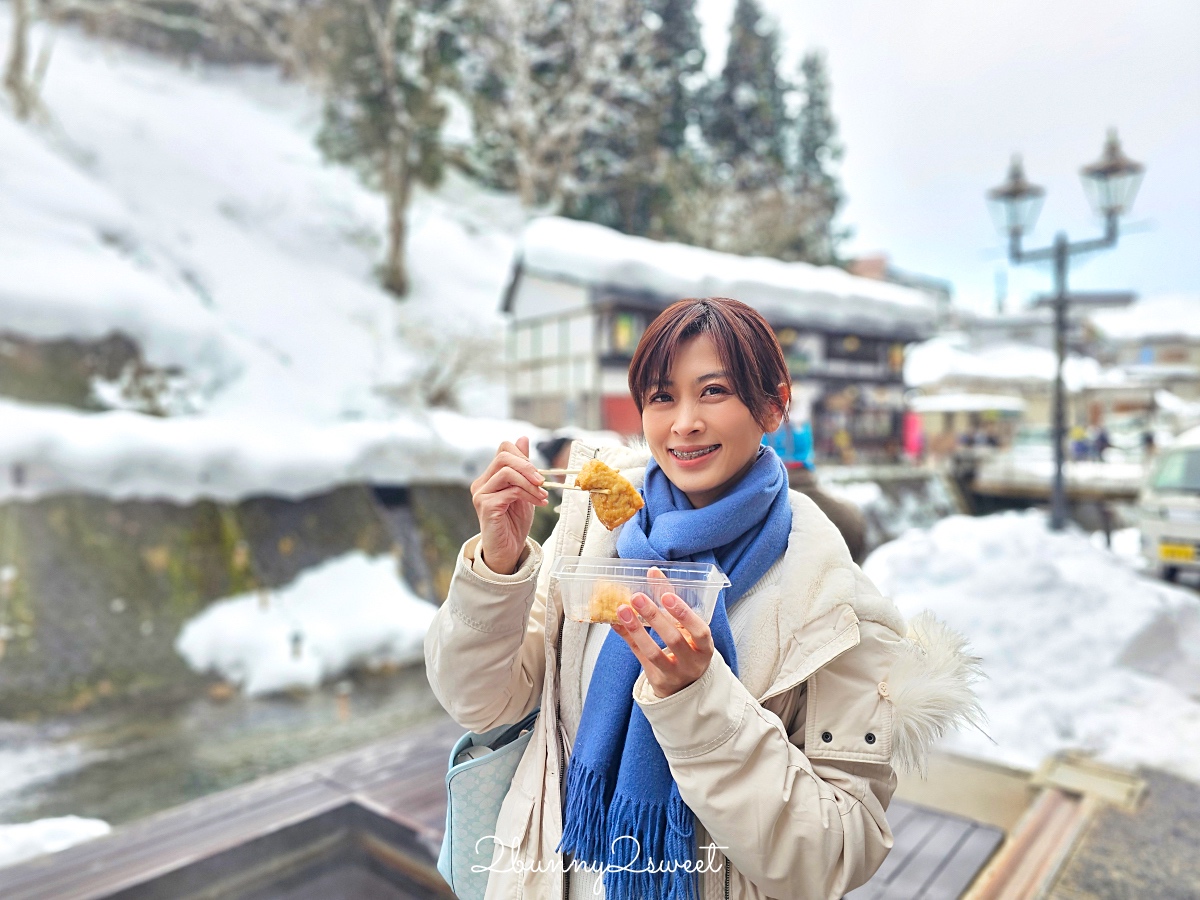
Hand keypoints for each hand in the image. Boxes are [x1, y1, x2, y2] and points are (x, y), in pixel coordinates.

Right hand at [470, 437, 548, 574]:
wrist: (508, 550)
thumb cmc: (515, 522)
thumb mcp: (524, 490)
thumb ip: (523, 467)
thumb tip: (523, 438)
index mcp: (489, 477)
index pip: (504, 449)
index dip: (524, 456)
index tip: (538, 474)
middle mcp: (481, 483)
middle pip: (504, 456)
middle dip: (528, 467)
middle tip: (542, 482)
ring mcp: (480, 493)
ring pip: (508, 472)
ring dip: (530, 483)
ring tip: (542, 495)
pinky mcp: (485, 505)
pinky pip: (511, 490)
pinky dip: (529, 495)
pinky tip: (538, 503)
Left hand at [611, 570, 713, 697]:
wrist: (686, 686)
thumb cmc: (688, 648)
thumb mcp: (689, 629)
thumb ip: (673, 602)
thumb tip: (653, 573)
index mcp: (704, 648)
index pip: (700, 631)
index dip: (684, 614)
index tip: (667, 596)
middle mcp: (691, 662)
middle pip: (674, 640)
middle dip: (655, 617)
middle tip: (638, 597)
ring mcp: (673, 673)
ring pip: (653, 652)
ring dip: (636, 629)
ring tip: (622, 610)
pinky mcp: (656, 679)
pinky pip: (639, 656)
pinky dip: (627, 638)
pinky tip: (617, 623)